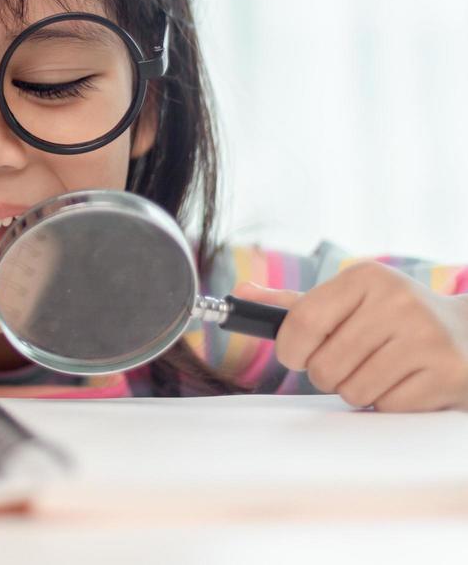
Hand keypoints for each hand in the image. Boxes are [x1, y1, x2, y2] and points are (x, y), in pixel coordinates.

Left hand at [236, 261, 467, 411]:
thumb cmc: (394, 318)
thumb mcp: (350, 300)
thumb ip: (295, 303)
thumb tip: (238, 294)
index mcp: (366, 278)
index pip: (301, 322)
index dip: (290, 350)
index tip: (296, 355)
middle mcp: (397, 302)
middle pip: (323, 365)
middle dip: (326, 374)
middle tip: (347, 364)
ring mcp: (426, 338)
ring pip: (352, 390)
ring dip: (357, 390)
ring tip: (378, 371)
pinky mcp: (445, 373)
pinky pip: (386, 406)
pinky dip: (387, 403)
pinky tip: (404, 382)